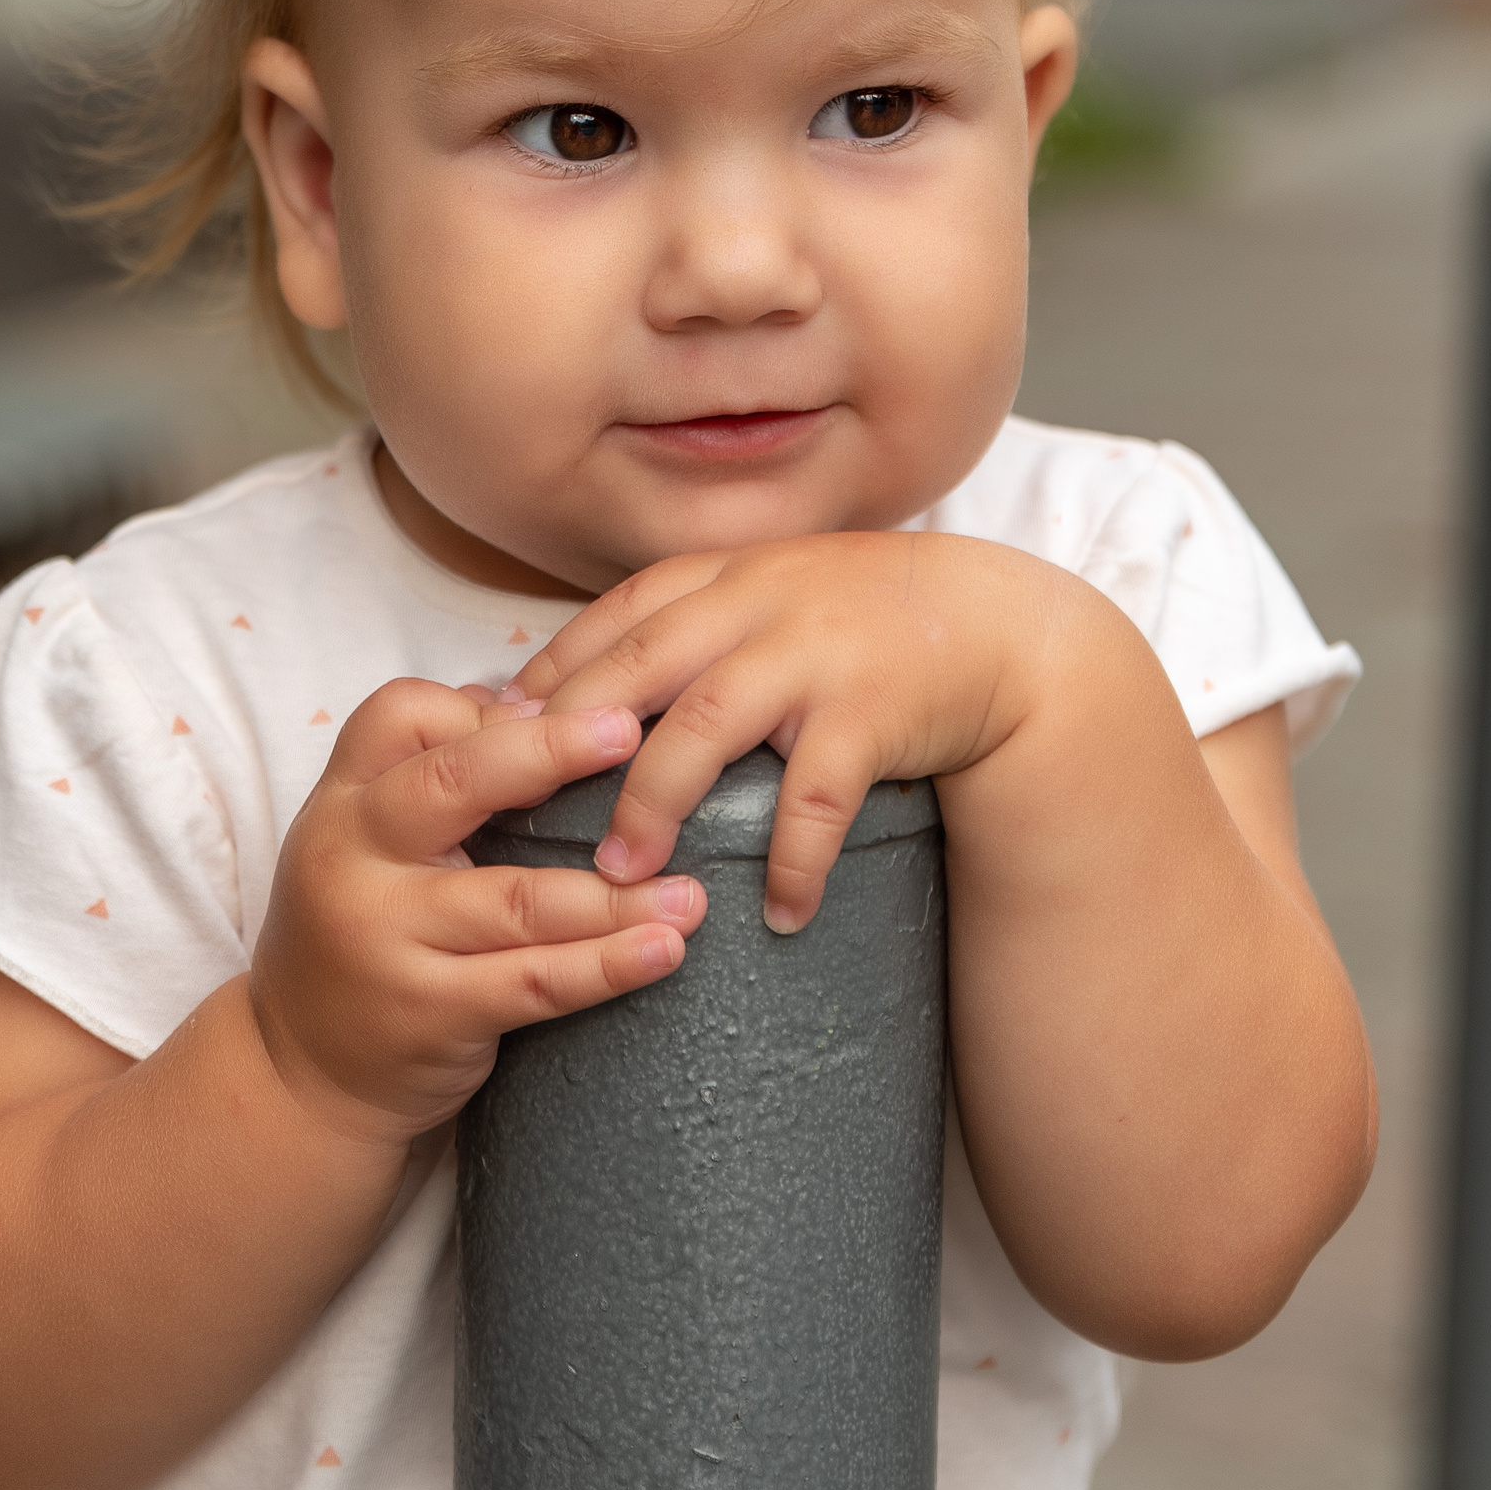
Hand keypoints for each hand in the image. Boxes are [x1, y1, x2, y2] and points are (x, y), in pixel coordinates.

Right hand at [246, 681, 707, 1147]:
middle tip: (634, 733)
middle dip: (550, 753)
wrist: (300, 1078)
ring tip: (692, 886)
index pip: (401, 713)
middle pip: (453, 782)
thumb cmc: (367, 930)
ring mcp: (386, 939)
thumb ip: (446, 773)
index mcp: (345, 800)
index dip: (487, 705)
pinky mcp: (428, 1014)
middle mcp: (353, 859)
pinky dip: (607, 965)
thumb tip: (557, 703)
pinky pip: (532, 983)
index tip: (572, 708)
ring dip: (617, 892)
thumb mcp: (376, 841)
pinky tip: (666, 947)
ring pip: (516, 898)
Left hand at [512, 532, 1123, 931]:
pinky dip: (792, 859)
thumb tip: (580, 693)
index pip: (615, 618)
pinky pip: (815, 797)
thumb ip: (694, 625)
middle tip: (515, 815)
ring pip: (707, 727)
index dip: (550, 677)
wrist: (996, 624)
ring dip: (656, 804)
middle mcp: (760, 605)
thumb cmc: (868, 621)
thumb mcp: (776, 595)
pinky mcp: (871, 713)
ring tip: (622, 877)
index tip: (494, 741)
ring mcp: (815, 657)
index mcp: (728, 577)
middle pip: (638, 669)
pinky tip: (777, 912)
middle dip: (572, 742)